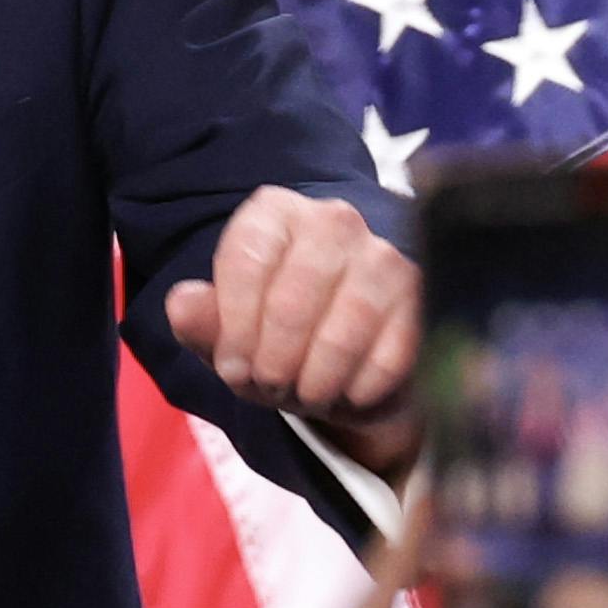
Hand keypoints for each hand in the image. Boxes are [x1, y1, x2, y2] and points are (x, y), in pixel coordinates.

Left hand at [167, 187, 420, 468]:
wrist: (353, 371)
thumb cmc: (281, 344)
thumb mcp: (230, 338)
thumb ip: (202, 322)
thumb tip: (182, 303)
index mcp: (275, 214)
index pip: (245, 261)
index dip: (234, 329)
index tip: (233, 368)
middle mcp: (333, 220)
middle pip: (290, 302)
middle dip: (272, 364)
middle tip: (271, 388)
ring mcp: (384, 255)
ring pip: (340, 333)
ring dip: (315, 382)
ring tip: (307, 393)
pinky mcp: (425, 299)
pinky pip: (386, 359)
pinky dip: (358, 391)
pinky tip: (349, 392)